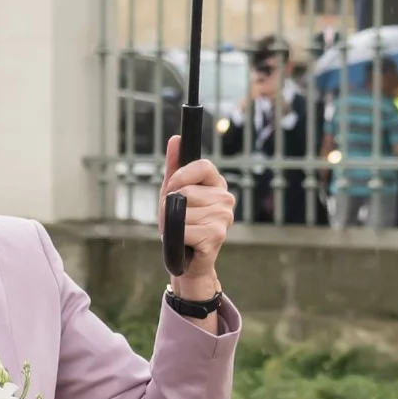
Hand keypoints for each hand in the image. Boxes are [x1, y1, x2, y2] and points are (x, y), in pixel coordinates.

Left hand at [162, 136, 234, 306]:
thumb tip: (175, 138)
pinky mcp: (216, 235)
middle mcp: (226, 198)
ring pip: (182, 211)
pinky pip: (183, 228)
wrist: (185, 260)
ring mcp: (224, 217)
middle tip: (177, 219)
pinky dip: (177, 237)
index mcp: (217, 184)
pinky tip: (187, 242)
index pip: (203, 165)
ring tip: (182, 232)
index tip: (173, 189)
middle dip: (171, 206)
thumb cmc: (180, 224)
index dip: (182, 176)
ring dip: (173, 223)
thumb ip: (174, 166)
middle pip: (186, 191)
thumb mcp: (172, 192)